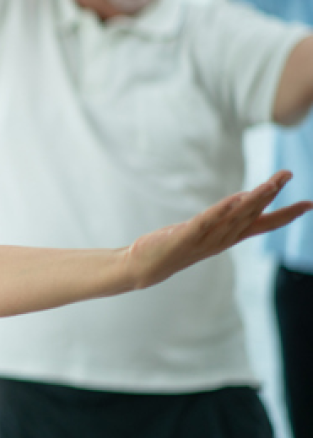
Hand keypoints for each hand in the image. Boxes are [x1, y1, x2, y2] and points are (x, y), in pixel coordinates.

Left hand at [125, 171, 310, 289]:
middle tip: (287, 174)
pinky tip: (231, 201)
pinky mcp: (184, 238)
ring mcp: (204, 240)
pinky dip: (219, 212)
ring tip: (268, 183)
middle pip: (251, 215)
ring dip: (252, 200)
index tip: (309, 204)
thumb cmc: (174, 246)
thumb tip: (243, 198)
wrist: (144, 266)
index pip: (262, 225)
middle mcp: (221, 240)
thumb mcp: (204, 229)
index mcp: (228, 238)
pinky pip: (205, 223)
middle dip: (270, 194)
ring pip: (234, 218)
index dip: (286, 215)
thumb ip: (224, 217)